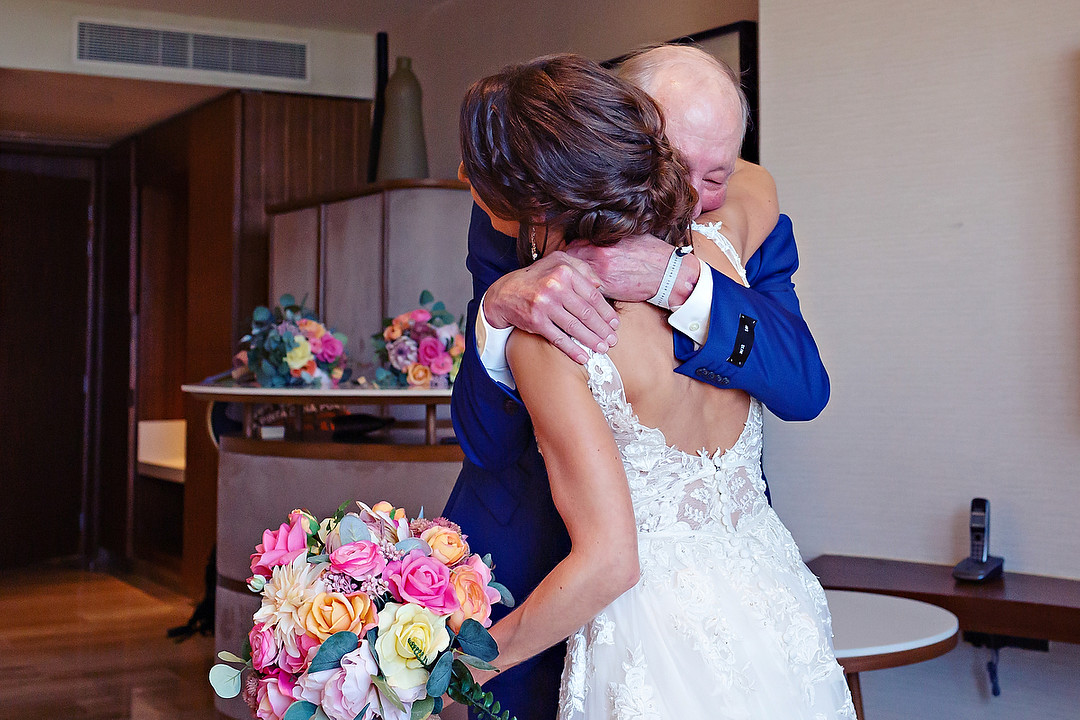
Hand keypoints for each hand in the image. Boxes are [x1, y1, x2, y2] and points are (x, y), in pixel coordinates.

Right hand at [484, 251, 619, 363]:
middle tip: (613, 340)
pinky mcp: (535, 321)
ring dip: (592, 340)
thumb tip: (599, 285)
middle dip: (602, 329)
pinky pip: (558, 338)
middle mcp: (555, 287)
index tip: (615, 323)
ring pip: (575, 327)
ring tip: (603, 348)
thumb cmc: (536, 278)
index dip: (606, 312)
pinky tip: (583, 357)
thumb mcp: (557, 262)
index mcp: (564, 271)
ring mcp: (544, 304)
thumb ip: (581, 269)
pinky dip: (572, 349)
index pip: (592, 296)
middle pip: (586, 313)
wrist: (506, 293)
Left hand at [566, 234, 699, 307]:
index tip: (568, 259)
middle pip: (569, 260)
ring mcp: (602, 272)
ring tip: (570, 285)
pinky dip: (583, 293)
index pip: (574, 244)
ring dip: (572, 281)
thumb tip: (594, 238)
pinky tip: (583, 295)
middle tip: (564, 274)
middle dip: (566, 268)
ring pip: (575, 276)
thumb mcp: (629, 237)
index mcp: (604, 240)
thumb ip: (608, 238)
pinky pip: (587, 291)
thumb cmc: (652, 254)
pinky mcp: (607, 288)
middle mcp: (599, 254)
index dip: (570, 253)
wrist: (668, 274)